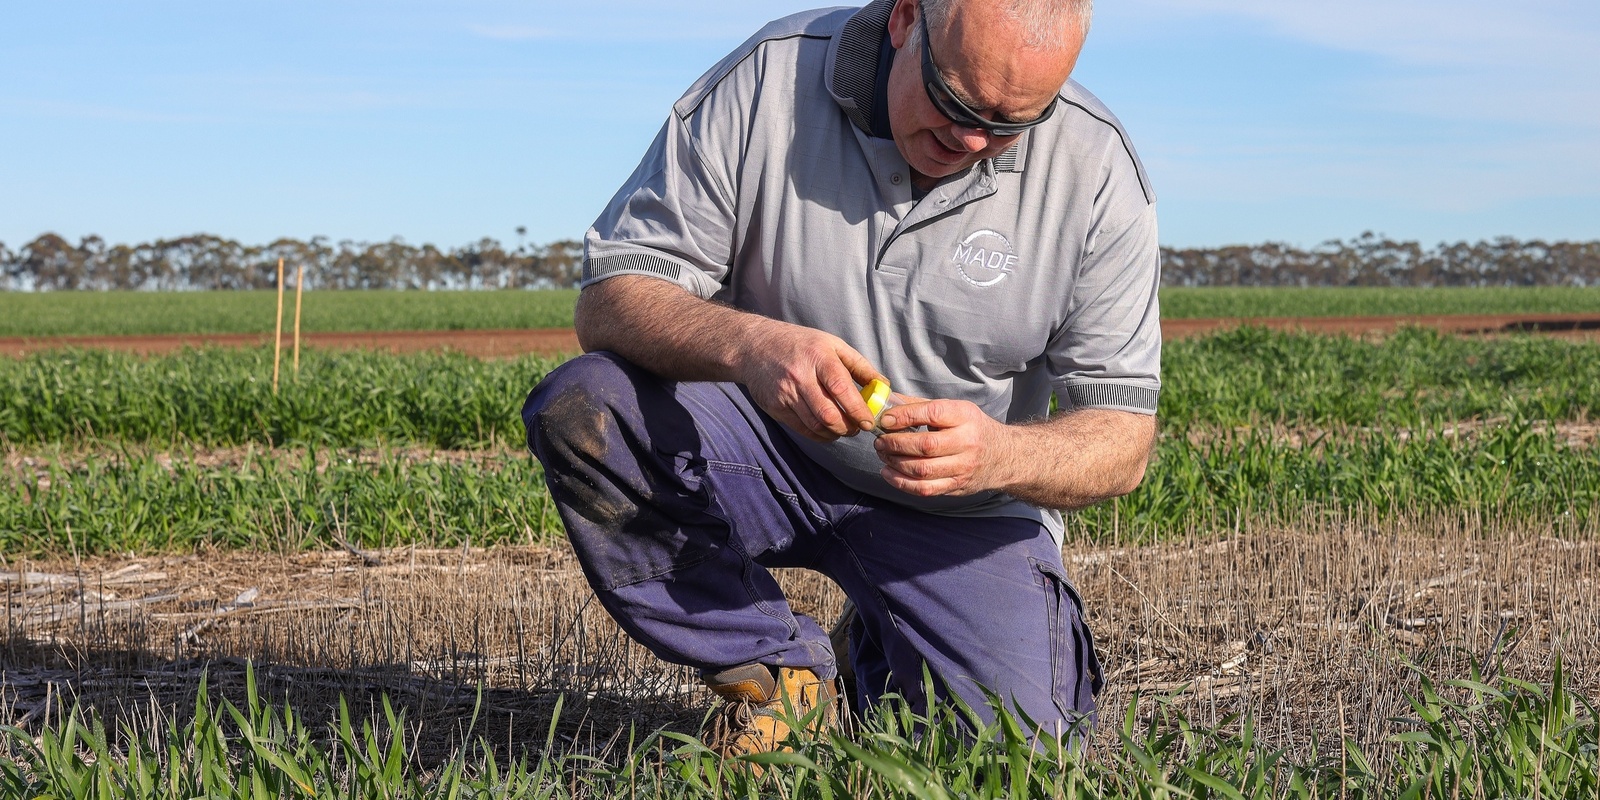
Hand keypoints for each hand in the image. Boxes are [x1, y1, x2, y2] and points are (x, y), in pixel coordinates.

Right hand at [737, 321, 883, 441]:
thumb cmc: (801, 344)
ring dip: (835, 433)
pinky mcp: (775, 407)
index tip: (869, 421)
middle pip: (828, 414)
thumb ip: (859, 366)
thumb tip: (884, 387)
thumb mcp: (832, 345)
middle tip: (858, 428)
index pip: (840, 388)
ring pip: (816, 425)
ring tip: (845, 429)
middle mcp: (800, 376)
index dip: (858, 409)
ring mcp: (785, 393)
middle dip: (848, 427)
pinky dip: (819, 435)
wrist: (755, 346)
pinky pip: (802, 429)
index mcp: (818, 357)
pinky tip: (828, 431)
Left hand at [873, 398, 1017, 496]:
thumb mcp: (955, 409)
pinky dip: (901, 482)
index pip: (932, 413)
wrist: (1003, 456)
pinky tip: (888, 472)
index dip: (905, 416)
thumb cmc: (972, 428)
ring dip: (895, 463)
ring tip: (883, 455)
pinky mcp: (956, 486)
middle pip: (925, 445)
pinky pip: (924, 489)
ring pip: (922, 470)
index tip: (885, 419)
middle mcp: (967, 442)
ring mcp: (963, 467)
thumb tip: (887, 402)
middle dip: (896, 443)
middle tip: (880, 441)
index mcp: (966, 416)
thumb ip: (921, 406)